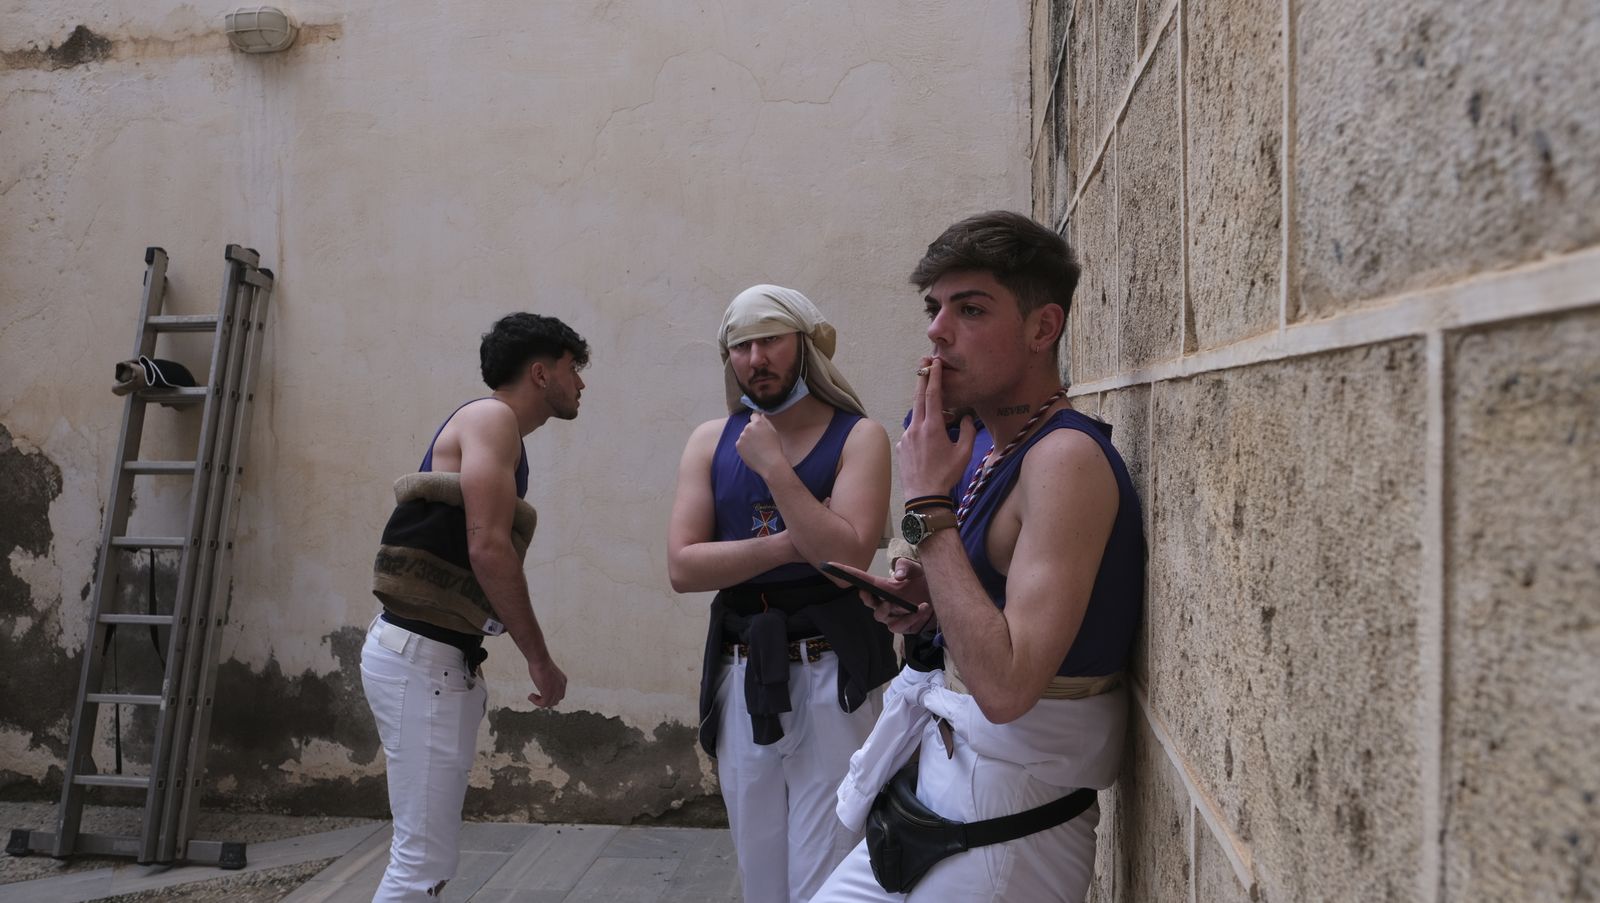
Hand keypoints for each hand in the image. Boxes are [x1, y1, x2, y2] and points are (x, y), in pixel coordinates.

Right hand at [526, 656, 566, 707]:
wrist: (539, 659)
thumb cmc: (540, 662)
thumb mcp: (546, 672)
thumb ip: (547, 679)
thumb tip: (542, 685)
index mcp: (562, 680)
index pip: (559, 695)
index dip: (550, 697)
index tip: (540, 693)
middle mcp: (561, 686)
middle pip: (555, 701)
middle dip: (545, 700)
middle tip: (535, 696)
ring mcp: (556, 690)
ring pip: (549, 703)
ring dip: (539, 702)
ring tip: (531, 696)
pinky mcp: (549, 693)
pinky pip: (543, 704)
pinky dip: (536, 702)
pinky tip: (530, 696)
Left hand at [735, 412, 787, 479]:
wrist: (770, 463)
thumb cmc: (774, 448)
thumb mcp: (773, 431)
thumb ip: (765, 422)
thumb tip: (760, 416)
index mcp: (758, 423)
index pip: (754, 416)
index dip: (757, 421)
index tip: (759, 428)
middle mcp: (748, 428)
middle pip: (748, 427)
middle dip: (753, 432)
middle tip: (760, 441)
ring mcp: (742, 437)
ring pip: (744, 436)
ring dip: (748, 440)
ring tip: (757, 448)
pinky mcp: (738, 445)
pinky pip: (741, 444)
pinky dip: (745, 447)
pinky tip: (753, 452)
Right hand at [829, 560, 935, 635]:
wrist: (945, 598)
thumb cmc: (927, 582)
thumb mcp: (918, 569)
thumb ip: (906, 566)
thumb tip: (896, 577)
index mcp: (884, 586)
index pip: (862, 580)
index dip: (846, 573)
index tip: (831, 566)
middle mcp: (886, 601)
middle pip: (869, 603)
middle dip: (872, 601)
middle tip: (885, 600)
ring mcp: (894, 615)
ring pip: (883, 618)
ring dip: (898, 613)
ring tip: (916, 606)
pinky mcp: (904, 626)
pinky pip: (899, 627)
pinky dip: (912, 619)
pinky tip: (924, 609)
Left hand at [899, 358, 975, 497]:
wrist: (924, 496)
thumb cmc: (946, 475)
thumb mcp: (964, 453)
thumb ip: (968, 431)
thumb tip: (967, 418)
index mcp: (932, 427)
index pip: (932, 395)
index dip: (933, 376)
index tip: (934, 362)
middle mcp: (916, 428)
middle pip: (918, 398)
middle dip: (922, 379)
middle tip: (924, 364)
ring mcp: (905, 437)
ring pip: (916, 416)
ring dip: (924, 409)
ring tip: (938, 416)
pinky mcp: (901, 446)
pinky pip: (911, 431)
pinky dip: (920, 429)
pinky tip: (928, 442)